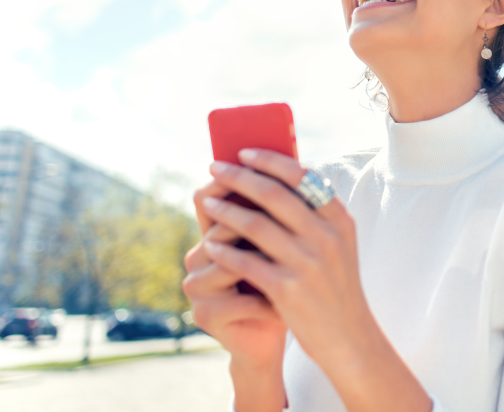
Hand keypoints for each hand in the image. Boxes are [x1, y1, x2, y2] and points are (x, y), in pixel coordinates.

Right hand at [183, 179, 287, 368]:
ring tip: (297, 268)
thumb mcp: (281, 247)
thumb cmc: (281, 283)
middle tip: (293, 221)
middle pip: (221, 228)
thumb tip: (304, 173)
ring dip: (269, 267)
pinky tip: (290, 308)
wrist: (269, 334)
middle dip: (259, 223)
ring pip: (231, 264)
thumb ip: (280, 217)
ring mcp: (196, 287)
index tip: (266, 171)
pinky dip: (270, 303)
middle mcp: (197, 256)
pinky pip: (242, 300)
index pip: (208, 199)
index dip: (233, 185)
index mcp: (213, 234)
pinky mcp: (205, 315)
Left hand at [198, 149, 370, 370]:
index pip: (302, 176)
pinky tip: (210, 245)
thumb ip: (315, 215)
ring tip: (207, 203)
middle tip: (215, 167)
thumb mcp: (338, 245)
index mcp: (339, 220)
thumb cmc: (335, 286)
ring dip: (225, 211)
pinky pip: (246, 262)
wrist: (349, 337)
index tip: (243, 152)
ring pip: (255, 225)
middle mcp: (326, 237)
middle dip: (239, 177)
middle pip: (274, 194)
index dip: (269, 161)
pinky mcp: (287, 290)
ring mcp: (307, 263)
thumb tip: (275, 178)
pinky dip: (224, 251)